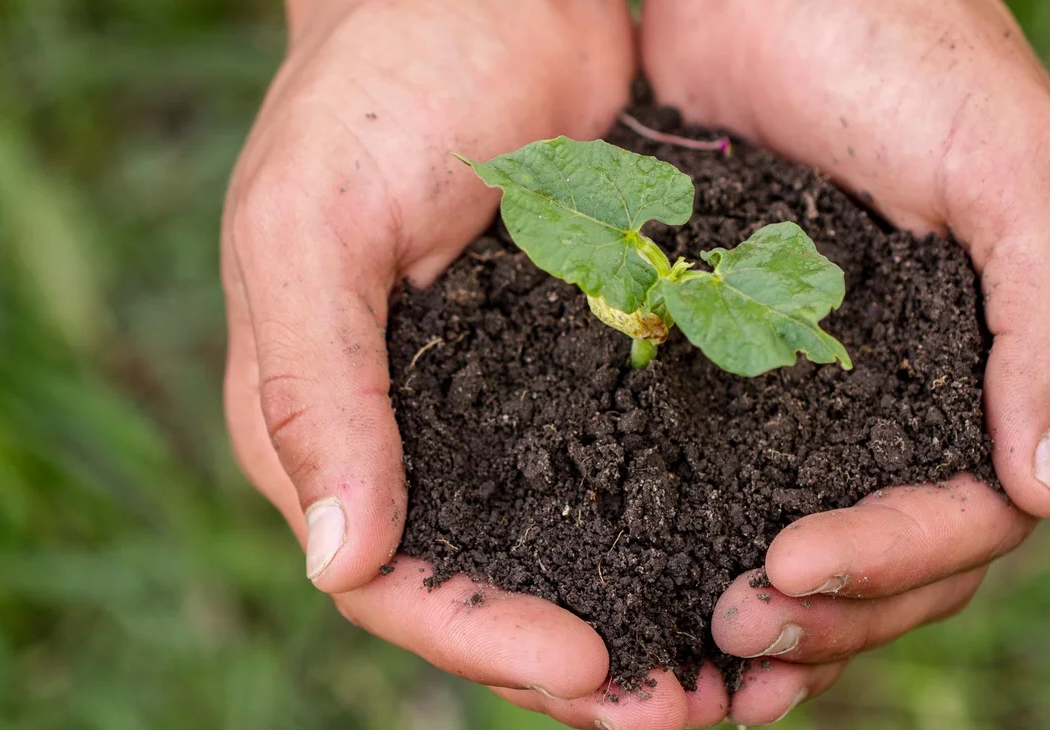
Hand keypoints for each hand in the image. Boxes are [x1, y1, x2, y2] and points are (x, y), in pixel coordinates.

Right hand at [222, 2, 722, 726]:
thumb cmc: (376, 89)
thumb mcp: (311, 226)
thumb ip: (314, 388)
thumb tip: (339, 560)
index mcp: (327, 423)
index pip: (391, 580)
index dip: (483, 641)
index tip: (589, 669)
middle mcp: (414, 437)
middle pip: (486, 592)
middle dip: (572, 665)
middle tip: (675, 715)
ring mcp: (502, 410)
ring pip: (563, 552)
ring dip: (635, 621)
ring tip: (722, 681)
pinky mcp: (581, 368)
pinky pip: (622, 475)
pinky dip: (669, 534)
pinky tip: (737, 567)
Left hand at [642, 0, 1049, 723]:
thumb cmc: (907, 45)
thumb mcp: (1014, 170)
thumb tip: (1048, 492)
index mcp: (992, 370)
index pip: (967, 517)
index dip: (890, 562)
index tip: (789, 565)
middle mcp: (910, 398)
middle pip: (892, 557)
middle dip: (823, 612)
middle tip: (731, 626)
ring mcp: (819, 390)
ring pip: (812, 538)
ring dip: (770, 613)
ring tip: (700, 651)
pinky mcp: (734, 363)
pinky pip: (726, 478)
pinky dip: (702, 543)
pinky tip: (658, 585)